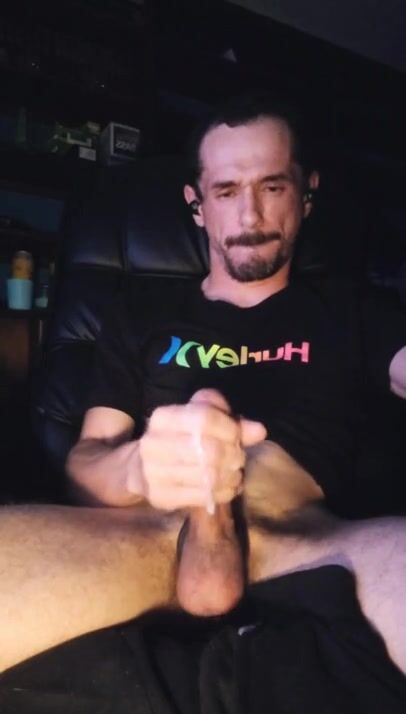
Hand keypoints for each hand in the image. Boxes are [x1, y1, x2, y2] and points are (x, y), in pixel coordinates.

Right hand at [129, 389, 265, 510]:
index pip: (204, 418)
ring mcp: (152, 472)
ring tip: (234, 473)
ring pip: (208, 475)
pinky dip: (224, 492)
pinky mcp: (159, 497)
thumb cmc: (181, 439)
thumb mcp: (202, 421)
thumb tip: (259, 430)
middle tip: (238, 458)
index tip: (237, 436)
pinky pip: (203, 496)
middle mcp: (152, 443)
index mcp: (162, 418)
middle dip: (233, 454)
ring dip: (231, 475)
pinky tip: (228, 487)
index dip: (229, 428)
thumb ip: (232, 422)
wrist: (142, 468)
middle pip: (209, 449)